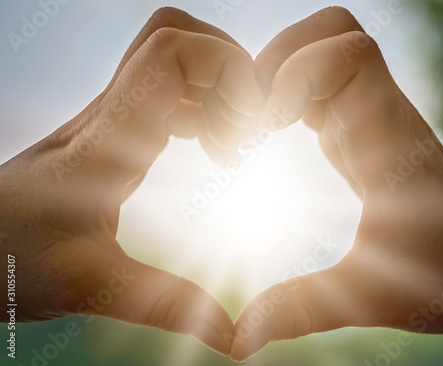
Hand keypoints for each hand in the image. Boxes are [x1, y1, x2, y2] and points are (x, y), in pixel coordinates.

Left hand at [0, 7, 263, 354]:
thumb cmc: (12, 259)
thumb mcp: (91, 284)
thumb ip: (164, 305)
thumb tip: (230, 334)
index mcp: (109, 137)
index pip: (172, 51)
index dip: (226, 69)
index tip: (247, 127)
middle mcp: (110, 113)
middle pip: (175, 36)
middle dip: (227, 70)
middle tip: (245, 130)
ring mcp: (112, 117)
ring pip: (173, 59)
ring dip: (216, 90)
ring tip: (232, 145)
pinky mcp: (115, 131)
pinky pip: (168, 92)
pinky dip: (203, 106)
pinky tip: (210, 149)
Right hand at [231, 7, 442, 360]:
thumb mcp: (369, 296)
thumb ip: (303, 309)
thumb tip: (239, 339)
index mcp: (388, 142)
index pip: (350, 54)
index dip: (294, 71)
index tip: (264, 123)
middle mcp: (380, 114)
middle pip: (331, 31)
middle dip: (276, 59)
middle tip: (248, 115)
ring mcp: (370, 114)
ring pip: (324, 46)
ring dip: (277, 71)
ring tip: (251, 122)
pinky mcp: (359, 124)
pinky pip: (319, 79)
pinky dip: (285, 90)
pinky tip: (267, 132)